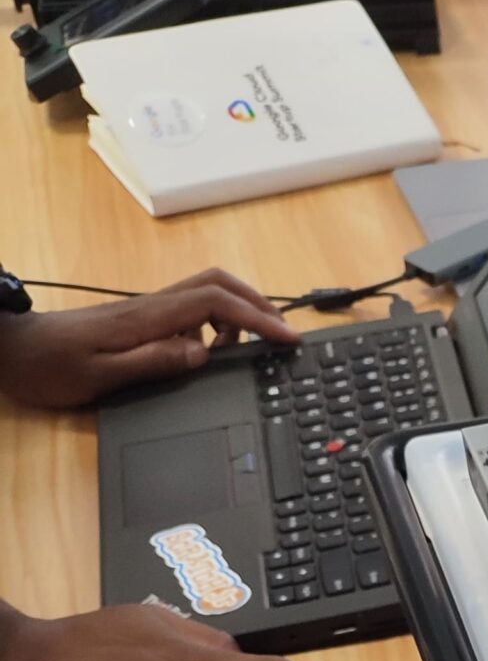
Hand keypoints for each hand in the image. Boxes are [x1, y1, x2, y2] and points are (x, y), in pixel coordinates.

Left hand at [0, 271, 298, 411]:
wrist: (12, 348)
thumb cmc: (50, 367)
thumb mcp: (100, 375)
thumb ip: (153, 362)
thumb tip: (201, 354)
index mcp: (147, 318)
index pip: (215, 303)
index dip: (257, 318)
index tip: (287, 337)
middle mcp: (152, 307)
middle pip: (217, 285)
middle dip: (257, 303)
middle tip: (282, 333)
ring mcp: (147, 310)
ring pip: (206, 293)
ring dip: (238, 312)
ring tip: (251, 346)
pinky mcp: (141, 319)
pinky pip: (191, 310)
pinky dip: (216, 323)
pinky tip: (213, 350)